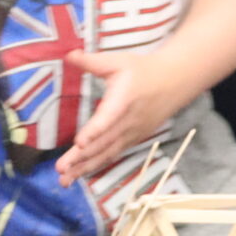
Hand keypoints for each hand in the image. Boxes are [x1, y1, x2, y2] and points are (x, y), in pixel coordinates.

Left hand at [58, 48, 196, 184]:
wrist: (174, 82)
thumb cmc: (142, 70)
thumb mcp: (117, 61)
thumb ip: (92, 61)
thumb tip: (68, 55)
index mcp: (123, 100)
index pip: (107, 119)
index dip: (94, 132)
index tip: (80, 143)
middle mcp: (127, 122)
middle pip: (103, 143)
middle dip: (81, 158)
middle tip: (61, 170)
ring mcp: (131, 134)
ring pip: (106, 153)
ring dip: (85, 167)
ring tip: (66, 180)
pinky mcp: (132, 139)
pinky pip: (112, 155)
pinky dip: (96, 165)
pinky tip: (80, 174)